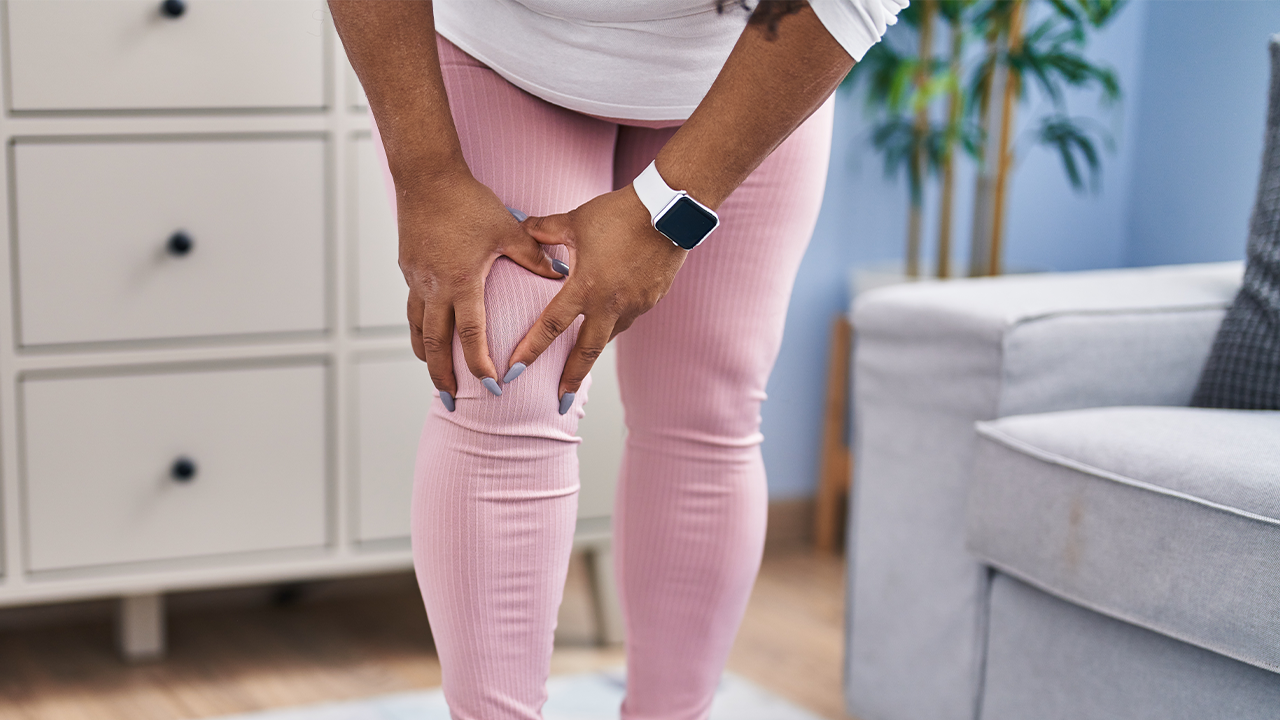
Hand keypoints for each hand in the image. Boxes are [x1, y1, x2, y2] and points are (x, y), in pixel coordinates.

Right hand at [398, 168, 565, 402]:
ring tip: (435, 377)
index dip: (480, 364)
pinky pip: (413, 307)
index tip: (491, 386)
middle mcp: (435, 287)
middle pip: (435, 344)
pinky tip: (426, 336)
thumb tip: (563, 272)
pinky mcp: (409, 269)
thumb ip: (534, 256)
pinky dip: (419, 328)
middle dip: (444, 376)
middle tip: (452, 401)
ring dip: (426, 356)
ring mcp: (417, 279)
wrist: (426, 178)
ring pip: (418, 329)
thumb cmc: (470, 202)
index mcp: (462, 282)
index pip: (471, 335)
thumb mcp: (508, 230)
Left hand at [510, 187, 688, 410]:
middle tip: (559, 401)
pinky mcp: (651, 300)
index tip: (513, 373)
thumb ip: (545, 230)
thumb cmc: (619, 213)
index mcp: (586, 287)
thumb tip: (523, 228)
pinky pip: (628, 318)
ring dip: (593, 347)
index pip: (550, 326)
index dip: (530, 351)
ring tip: (581, 360)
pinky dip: (614, 321)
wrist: (670, 211)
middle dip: (571, 379)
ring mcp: (634, 305)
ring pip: (608, 334)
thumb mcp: (576, 219)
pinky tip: (609, 316)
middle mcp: (610, 304)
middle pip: (586, 352)